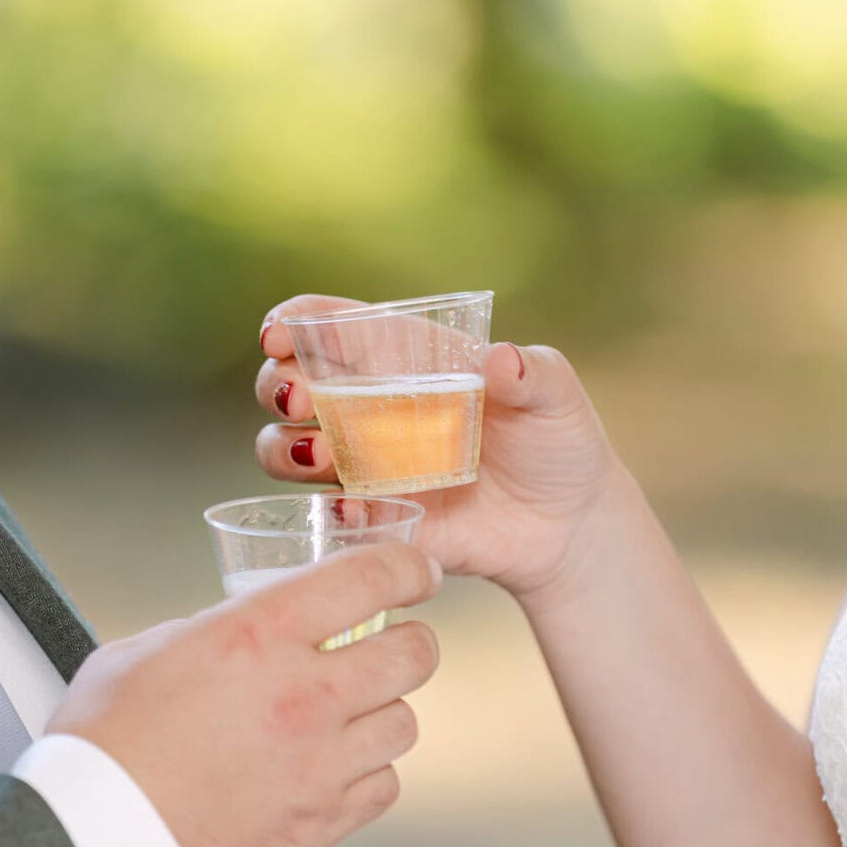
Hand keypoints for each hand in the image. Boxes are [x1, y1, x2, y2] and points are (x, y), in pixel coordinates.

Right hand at [45, 543, 442, 846]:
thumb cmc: (103, 746)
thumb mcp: (146, 651)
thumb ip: (212, 630)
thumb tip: (243, 626)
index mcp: (257, 635)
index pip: (370, 578)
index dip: (406, 568)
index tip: (413, 572)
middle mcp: (303, 696)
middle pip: (415, 654)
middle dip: (409, 642)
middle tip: (392, 645)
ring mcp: (320, 765)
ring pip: (405, 724)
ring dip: (383, 712)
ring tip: (351, 714)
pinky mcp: (320, 824)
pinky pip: (383, 786)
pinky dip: (367, 774)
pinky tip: (332, 768)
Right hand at [255, 296, 626, 598]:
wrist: (571, 524)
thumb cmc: (558, 440)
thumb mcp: (556, 397)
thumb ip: (532, 374)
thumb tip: (502, 360)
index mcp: (401, 358)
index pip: (327, 327)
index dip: (289, 323)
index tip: (276, 333)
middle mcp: (368, 408)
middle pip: (285, 386)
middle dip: (275, 387)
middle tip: (301, 400)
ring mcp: (365, 467)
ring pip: (286, 451)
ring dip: (286, 450)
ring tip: (323, 458)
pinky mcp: (378, 520)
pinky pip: (330, 518)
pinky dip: (328, 513)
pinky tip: (352, 510)